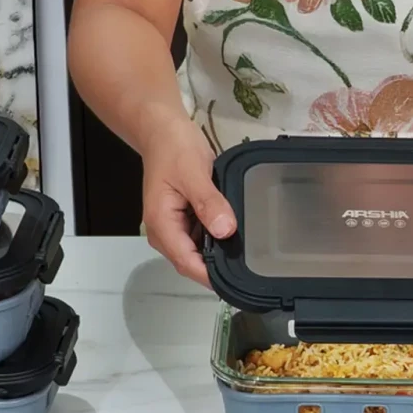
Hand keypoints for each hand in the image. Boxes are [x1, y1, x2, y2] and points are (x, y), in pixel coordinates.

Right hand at [141, 117, 235, 285]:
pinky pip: (202, 240)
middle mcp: (165, 234)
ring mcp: (174, 230)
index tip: (236, 280)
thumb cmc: (174, 149)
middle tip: (250, 267)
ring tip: (247, 252)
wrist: (163, 132)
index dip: (210, 275)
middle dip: (217, 267)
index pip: (187, 263)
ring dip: (218, 253)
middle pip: (192, 263)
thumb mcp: (193, 173)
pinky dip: (217, 240)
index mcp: (162, 226)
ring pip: (198, 254)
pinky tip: (235, 235)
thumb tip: (224, 230)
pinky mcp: (184, 223)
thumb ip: (208, 203)